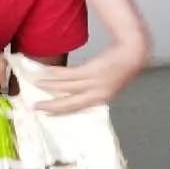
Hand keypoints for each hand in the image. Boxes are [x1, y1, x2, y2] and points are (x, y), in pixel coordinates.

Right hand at [35, 28, 151, 114]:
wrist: (133, 54)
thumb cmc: (121, 67)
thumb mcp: (109, 84)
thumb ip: (94, 90)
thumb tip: (77, 92)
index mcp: (101, 99)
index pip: (77, 109)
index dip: (61, 112)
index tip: (47, 114)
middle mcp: (97, 94)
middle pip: (69, 103)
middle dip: (51, 106)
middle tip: (36, 106)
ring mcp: (94, 83)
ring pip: (66, 88)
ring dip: (49, 86)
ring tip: (36, 84)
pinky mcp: (91, 71)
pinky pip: (69, 74)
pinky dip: (55, 73)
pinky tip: (47, 72)